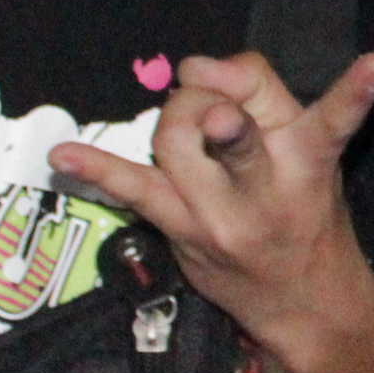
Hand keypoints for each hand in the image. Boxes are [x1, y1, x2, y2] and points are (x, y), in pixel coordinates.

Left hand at [49, 49, 373, 371]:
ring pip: (171, 139)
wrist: (307, 306)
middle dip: (204, 103)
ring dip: (173, 121)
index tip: (231, 66)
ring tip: (191, 131)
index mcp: (308, 154)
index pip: (268, 87)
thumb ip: (263, 100)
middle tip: (211, 111)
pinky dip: (97, 169)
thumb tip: (195, 68)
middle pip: (216, 116)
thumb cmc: (309, 215)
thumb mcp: (311, 154)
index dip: (238, 72)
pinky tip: (63, 154)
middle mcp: (266, 184)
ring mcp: (221, 214)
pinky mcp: (184, 233)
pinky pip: (134, 192)